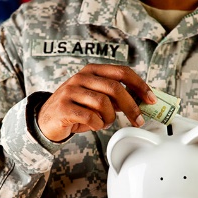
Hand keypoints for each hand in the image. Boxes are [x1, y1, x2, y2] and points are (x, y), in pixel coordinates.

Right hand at [37, 64, 156, 141]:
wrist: (46, 120)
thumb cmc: (76, 109)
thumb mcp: (96, 99)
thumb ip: (115, 97)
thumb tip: (141, 101)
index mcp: (92, 71)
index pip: (122, 72)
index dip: (140, 85)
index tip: (151, 99)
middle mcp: (81, 77)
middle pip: (115, 88)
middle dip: (131, 106)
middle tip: (138, 119)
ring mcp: (71, 91)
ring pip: (103, 103)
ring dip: (110, 118)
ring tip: (104, 122)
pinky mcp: (64, 107)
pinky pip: (90, 117)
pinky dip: (97, 125)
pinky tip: (93, 125)